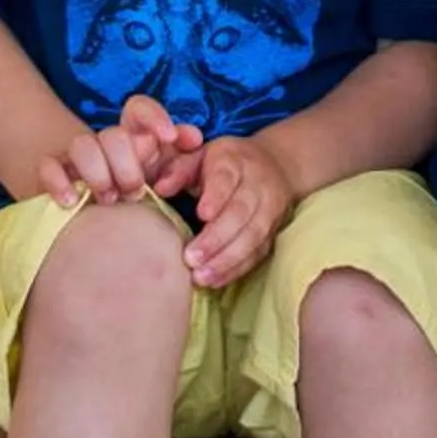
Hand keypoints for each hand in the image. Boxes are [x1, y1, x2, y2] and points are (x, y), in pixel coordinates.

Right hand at [33, 97, 202, 211]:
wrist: (91, 207)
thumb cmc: (135, 187)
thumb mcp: (161, 171)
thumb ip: (180, 155)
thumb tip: (194, 137)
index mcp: (132, 135)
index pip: (138, 107)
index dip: (154, 116)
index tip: (169, 137)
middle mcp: (104, 140)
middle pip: (114, 134)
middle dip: (128, 165)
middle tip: (135, 191)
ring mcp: (76, 155)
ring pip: (82, 145)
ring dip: (98, 174)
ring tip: (108, 200)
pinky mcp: (52, 172)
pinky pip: (48, 166)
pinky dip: (59, 182)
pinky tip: (72, 202)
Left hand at [180, 132, 296, 289]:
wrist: (277, 165)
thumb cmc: (226, 164)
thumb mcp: (201, 156)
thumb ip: (179, 171)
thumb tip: (159, 189)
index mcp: (234, 162)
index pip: (226, 179)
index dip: (217, 197)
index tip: (201, 215)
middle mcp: (257, 185)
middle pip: (240, 212)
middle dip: (217, 238)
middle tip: (191, 258)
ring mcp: (269, 210)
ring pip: (252, 236)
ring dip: (226, 259)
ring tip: (201, 276)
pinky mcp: (273, 232)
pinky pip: (258, 253)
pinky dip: (237, 269)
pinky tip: (216, 281)